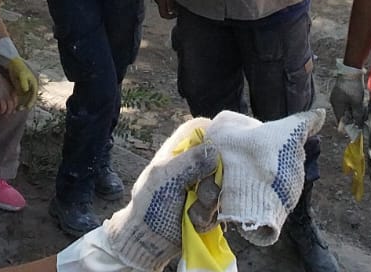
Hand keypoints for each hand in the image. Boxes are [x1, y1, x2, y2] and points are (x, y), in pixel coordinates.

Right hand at [0, 67, 15, 114]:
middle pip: (11, 108)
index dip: (13, 108)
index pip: (16, 103)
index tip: (11, 111)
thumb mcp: (7, 85)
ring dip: (1, 111)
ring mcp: (2, 97)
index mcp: (13, 91)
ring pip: (4, 109)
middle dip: (8, 112)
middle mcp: (8, 95)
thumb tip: (10, 100)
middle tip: (4, 113)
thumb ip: (10, 92)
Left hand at [5, 57, 38, 110]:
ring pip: (24, 100)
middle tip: (19, 109)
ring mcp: (25, 89)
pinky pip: (20, 98)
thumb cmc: (19, 68)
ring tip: (16, 109)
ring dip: (21, 105)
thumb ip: (24, 82)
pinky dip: (17, 102)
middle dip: (25, 105)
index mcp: (34, 84)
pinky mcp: (20, 90)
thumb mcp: (22, 75)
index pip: (33, 95)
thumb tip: (26, 90)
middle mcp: (30, 88)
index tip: (27, 107)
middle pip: (29, 99)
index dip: (31, 102)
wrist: (13, 64)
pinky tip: (13, 105)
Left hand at [57, 118, 219, 271]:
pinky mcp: (209, 205)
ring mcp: (204, 184)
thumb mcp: (164, 179)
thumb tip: (214, 149)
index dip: (218, 140)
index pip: (207, 130)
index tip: (219, 157)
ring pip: (224, 186)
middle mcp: (196, 163)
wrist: (146, 241)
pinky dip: (208, 216)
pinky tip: (193, 221)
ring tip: (191, 212)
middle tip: (200, 193)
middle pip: (223, 160)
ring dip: (209, 203)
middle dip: (214, 180)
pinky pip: (221, 207)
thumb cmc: (148, 205)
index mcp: (181, 147)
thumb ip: (188, 162)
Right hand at [153, 0, 177, 18]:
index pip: (163, 14)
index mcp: (160, 2)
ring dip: (167, 8)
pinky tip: (169, 0)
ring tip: (173, 6)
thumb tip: (172, 11)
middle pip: (162, 11)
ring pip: (162, 7)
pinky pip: (161, 3)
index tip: (175, 15)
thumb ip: (170, 4)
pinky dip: (165, 4)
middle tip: (175, 12)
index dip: (169, 17)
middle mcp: (157, 2)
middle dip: (169, 13)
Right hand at [329, 60, 365, 129]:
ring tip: (362, 109)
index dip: (349, 126)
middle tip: (362, 118)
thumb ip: (357, 115)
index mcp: (336, 105)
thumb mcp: (357, 102)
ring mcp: (337, 96)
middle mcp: (335, 102)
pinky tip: (359, 103)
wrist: (351, 69)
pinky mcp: (341, 92)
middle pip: (343, 115)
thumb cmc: (353, 86)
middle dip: (353, 118)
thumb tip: (358, 125)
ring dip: (354, 111)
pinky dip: (353, 105)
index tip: (357, 129)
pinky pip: (346, 102)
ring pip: (346, 108)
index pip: (341, 121)